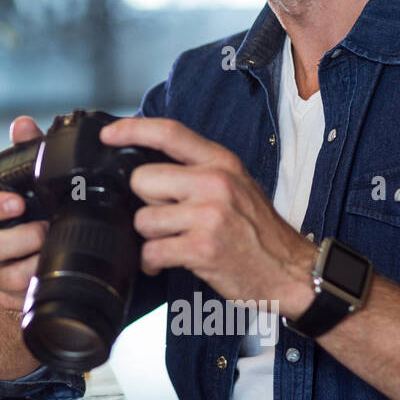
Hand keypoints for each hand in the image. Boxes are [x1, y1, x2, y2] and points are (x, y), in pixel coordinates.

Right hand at [0, 115, 49, 311]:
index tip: (18, 202)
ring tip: (55, 253)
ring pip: (5, 277)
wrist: (16, 257)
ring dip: (32, 266)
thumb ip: (22, 150)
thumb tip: (22, 124)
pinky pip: (18, 299)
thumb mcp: (19, 181)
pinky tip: (51, 276)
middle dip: (19, 239)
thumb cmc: (17, 212)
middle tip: (45, 230)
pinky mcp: (1, 298)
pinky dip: (36, 288)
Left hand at [100, 117, 315, 315]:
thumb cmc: (259, 231)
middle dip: (145, 203)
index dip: (132, 129)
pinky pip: (152, 251)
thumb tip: (150, 168)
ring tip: (172, 242)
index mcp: (221, 162)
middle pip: (143, 180)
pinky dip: (151, 262)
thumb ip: (199, 171)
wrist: (291, 270)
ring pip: (143, 219)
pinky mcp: (203, 248)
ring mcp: (210, 215)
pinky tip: (164, 263)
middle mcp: (215, 183)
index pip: (170, 133)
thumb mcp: (238, 185)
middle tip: (168, 218)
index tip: (108, 135)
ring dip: (150, 237)